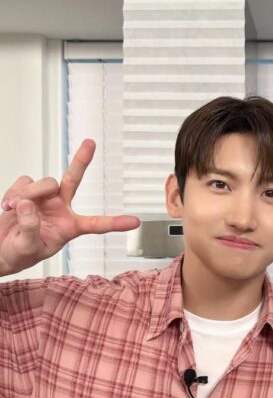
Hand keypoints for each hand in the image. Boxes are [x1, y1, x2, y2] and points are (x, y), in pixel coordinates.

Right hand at [0, 140, 139, 276]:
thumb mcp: (27, 248)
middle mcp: (60, 209)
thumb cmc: (18, 254)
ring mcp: (44, 199)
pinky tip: (8, 206)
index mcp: (70, 228)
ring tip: (14, 209)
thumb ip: (30, 228)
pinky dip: (14, 192)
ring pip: (43, 183)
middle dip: (81, 160)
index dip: (115, 223)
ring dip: (28, 193)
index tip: (135, 222)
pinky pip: (23, 182)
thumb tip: (28, 203)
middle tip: (90, 143)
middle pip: (73, 180)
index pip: (96, 224)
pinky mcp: (27, 191)